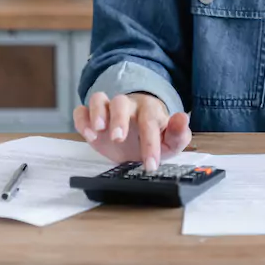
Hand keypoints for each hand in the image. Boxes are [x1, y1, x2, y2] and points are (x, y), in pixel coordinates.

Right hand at [73, 92, 191, 170]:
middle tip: (118, 138)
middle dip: (118, 119)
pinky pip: (82, 110)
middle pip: (121, 102)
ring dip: (97, 113)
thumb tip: (183, 118)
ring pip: (99, 99)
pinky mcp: (92, 118)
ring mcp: (108, 110)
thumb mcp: (171, 141)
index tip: (150, 164)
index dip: (150, 143)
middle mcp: (128, 107)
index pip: (149, 121)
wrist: (140, 138)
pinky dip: (82, 120)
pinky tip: (88, 134)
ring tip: (98, 132)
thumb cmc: (156, 137)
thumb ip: (179, 132)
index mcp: (150, 110)